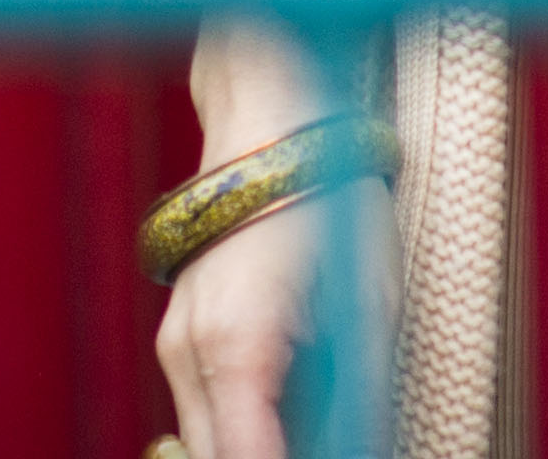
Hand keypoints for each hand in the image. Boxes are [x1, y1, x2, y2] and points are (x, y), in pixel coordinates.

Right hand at [158, 174, 390, 458]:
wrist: (269, 121)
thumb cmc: (330, 197)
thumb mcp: (371, 301)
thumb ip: (363, 396)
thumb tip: (367, 450)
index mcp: (239, 347)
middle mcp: (191, 355)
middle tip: (334, 444)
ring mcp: (176, 346)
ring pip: (205, 442)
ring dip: (256, 446)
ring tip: (317, 426)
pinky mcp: (179, 336)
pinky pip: (205, 408)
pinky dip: (243, 424)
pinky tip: (292, 408)